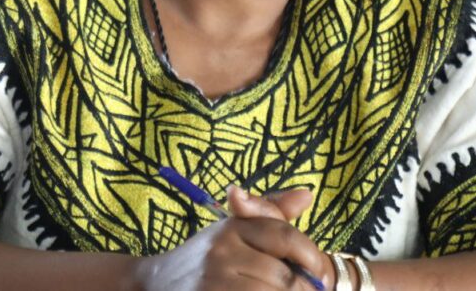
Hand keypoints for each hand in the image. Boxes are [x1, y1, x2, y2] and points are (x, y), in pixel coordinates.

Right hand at [134, 187, 330, 290]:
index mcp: (232, 228)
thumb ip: (269, 212)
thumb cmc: (204, 257)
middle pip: (282, 274)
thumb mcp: (233, 229)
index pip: (284, 235)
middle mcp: (221, 252)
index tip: (321, 270)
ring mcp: (214, 282)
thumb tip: (307, 195)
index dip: (311, 254)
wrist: (155, 284)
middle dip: (304, 288)